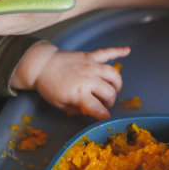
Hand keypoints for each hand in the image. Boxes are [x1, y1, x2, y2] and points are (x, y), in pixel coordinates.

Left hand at [13, 45, 130, 118]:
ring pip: (113, 75)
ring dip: (117, 84)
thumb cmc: (48, 86)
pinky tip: (127, 51)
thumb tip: (87, 112)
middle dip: (110, 101)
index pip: (98, 108)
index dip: (104, 116)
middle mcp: (88, 80)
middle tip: (105, 104)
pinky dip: (118, 51)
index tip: (107, 119)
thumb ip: (74, 109)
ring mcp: (91, 66)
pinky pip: (107, 52)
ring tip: (113, 89)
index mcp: (79, 94)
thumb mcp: (59, 104)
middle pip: (109, 93)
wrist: (41, 65)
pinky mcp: (90, 56)